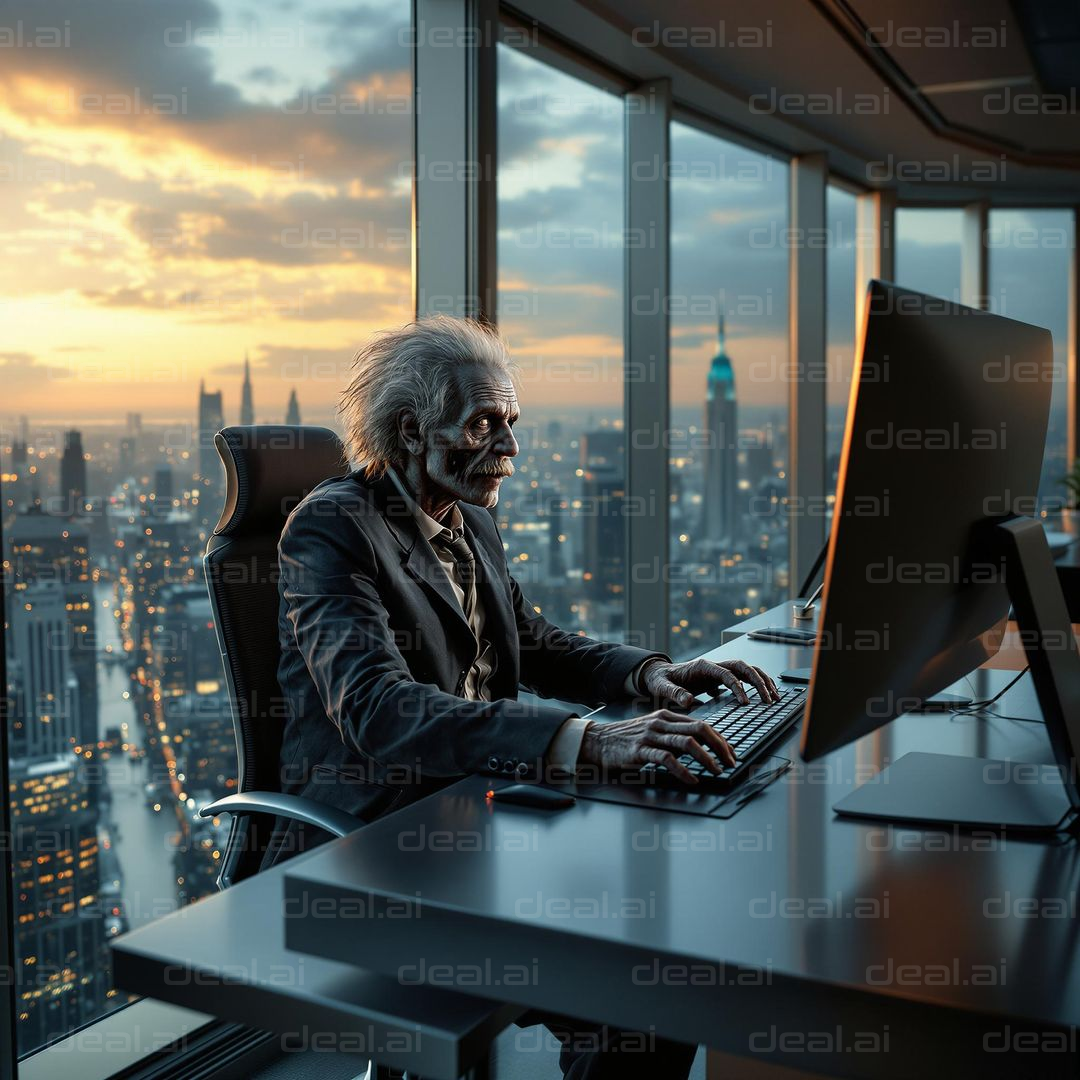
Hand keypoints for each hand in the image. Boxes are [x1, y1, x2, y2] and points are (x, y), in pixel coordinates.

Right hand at [579, 710, 736, 784]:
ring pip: (687, 743)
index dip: (721, 740)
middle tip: (731, 762)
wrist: (598, 741)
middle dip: (720, 746)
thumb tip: (700, 747)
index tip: (731, 754)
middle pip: (700, 730)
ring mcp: (651, 736)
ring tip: (717, 771)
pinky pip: (667, 759)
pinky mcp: (641, 750)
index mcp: (667, 717)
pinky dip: (683, 771)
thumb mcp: (653, 730)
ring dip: (707, 759)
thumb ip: (674, 734)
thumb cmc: (627, 739)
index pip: (702, 724)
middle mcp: (661, 723)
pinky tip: (692, 780)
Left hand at [639, 658, 779, 709]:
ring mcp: (718, 671)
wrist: (658, 674)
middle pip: (743, 667)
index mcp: (702, 666)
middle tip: (769, 700)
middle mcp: (713, 666)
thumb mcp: (662, 687)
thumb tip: (688, 701)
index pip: (726, 674)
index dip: (738, 687)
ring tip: (774, 698)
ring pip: (747, 671)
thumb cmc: (660, 680)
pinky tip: (764, 697)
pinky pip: (743, 678)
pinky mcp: (719, 678)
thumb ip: (674, 693)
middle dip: (758, 682)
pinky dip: (756, 685)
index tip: (745, 703)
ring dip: (762, 682)